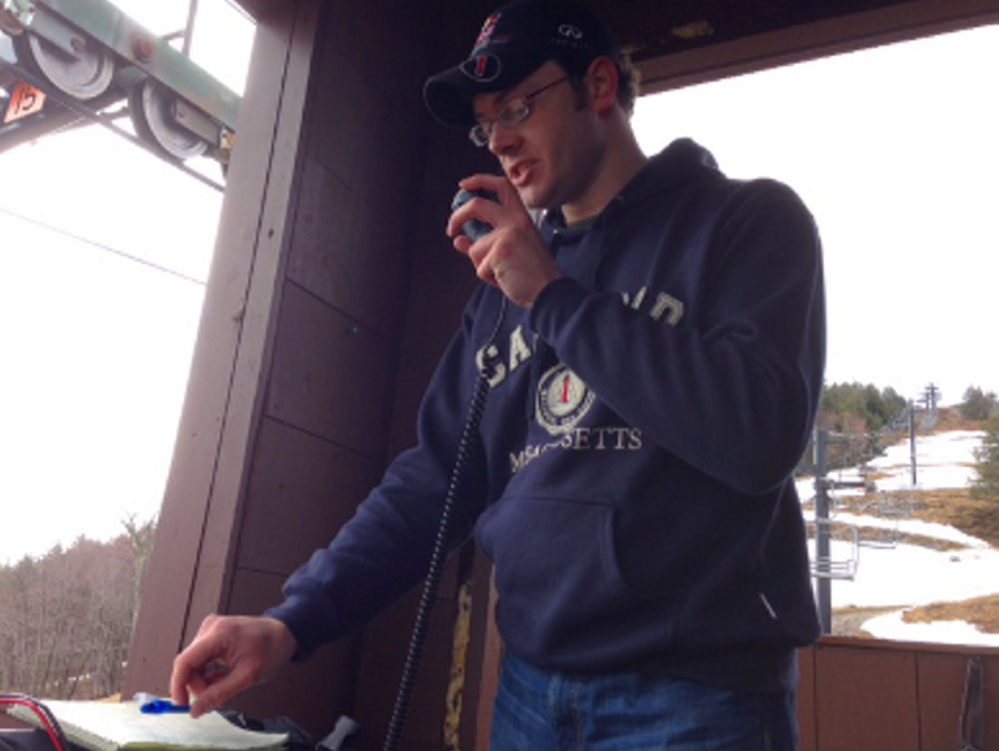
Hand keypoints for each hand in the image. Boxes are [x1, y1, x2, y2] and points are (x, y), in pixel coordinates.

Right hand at [169, 615, 296, 717]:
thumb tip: (197, 708)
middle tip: (214, 695)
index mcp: (219, 634)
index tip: (182, 704)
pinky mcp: (213, 635)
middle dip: (197, 684)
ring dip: (203, 679)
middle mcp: (211, 628)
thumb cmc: (273, 647)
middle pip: (188, 663)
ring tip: (224, 681)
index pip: (185, 660)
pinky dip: (208, 672)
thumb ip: (220, 693)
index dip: (178, 685)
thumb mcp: (248, 676)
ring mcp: (211, 630)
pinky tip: (222, 675)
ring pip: (193, 663)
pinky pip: (200, 659)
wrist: (284, 633)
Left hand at [447, 175, 560, 307]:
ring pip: (476, 248)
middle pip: (477, 205)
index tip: (464, 185)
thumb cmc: (534, 274)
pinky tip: (505, 279)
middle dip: (457, 217)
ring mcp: (507, 234)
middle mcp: (515, 221)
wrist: (549, 291)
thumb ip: (484, 242)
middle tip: (452, 230)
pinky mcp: (500, 251)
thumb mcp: (511, 251)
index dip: (480, 180)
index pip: (501, 187)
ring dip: (483, 266)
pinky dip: (488, 277)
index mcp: (521, 217)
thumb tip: (459, 240)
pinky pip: (480, 266)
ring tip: (503, 273)